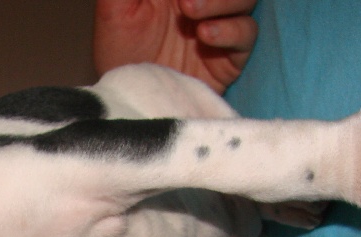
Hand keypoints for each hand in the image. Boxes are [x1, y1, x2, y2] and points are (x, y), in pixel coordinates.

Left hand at [93, 0, 257, 93]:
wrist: (129, 102)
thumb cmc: (118, 54)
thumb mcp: (114, 10)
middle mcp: (203, 2)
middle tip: (184, 0)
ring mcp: (219, 24)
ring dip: (222, 0)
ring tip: (190, 11)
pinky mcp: (230, 55)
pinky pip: (246, 33)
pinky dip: (231, 29)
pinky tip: (205, 34)